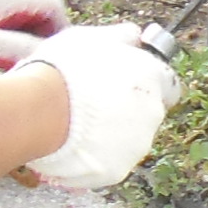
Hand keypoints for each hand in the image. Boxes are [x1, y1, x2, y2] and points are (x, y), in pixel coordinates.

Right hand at [19, 24, 180, 191]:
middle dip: (127, 111)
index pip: (168, 85)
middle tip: (94, 104)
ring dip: (112, 134)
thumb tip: (134, 37)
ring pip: (130, 140)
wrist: (39, 110)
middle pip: (148, 114)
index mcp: (153, 77)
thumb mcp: (92, 37)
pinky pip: (109, 162)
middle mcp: (153, 113)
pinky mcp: (117, 170)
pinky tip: (72, 144)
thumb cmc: (63, 69)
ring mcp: (137, 145)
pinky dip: (96, 156)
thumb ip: (121, 37)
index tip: (127, 84)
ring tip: (77, 125)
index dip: (148, 85)